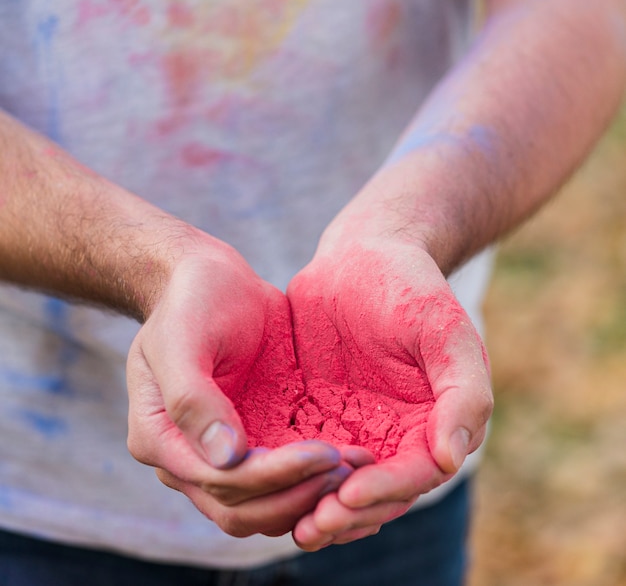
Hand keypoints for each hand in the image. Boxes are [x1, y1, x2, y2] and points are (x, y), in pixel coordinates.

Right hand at [126, 243, 352, 536]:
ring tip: (359, 469)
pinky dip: (314, 481)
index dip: (273, 476)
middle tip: (349, 469)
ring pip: (265, 507)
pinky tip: (350, 466)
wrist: (212, 283)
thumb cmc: (191, 301)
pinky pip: (284, 480)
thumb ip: (192, 398)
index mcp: (159, 438)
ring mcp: (223, 454)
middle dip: (298, 494)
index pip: (220, 482)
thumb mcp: (182, 337)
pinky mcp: (254, 440)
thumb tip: (225, 458)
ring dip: (311, 496)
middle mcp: (188, 458)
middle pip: (242, 509)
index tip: (324, 453)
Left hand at [287, 239, 492, 548]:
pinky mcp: (320, 413)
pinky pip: (306, 454)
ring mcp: (357, 425)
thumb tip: (453, 457)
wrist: (360, 254)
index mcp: (436, 419)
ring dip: (318, 507)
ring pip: (340, 483)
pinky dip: (292, 477)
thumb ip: (463, 389)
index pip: (416, 473)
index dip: (385, 491)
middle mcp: (399, 432)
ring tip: (291, 523)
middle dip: (347, 514)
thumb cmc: (408, 284)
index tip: (347, 498)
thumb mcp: (443, 326)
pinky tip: (265, 484)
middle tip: (310, 527)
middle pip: (377, 492)